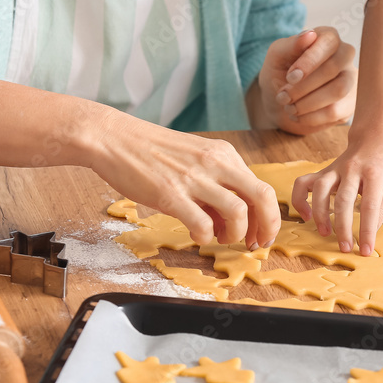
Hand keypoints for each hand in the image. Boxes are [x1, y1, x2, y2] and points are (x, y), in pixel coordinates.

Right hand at [91, 112, 280, 249]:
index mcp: (224, 154)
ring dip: (235, 234)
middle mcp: (214, 163)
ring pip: (238, 213)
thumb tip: (232, 219)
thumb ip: (216, 184)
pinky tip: (196, 234)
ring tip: (220, 237)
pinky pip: (203, 225)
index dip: (268, 217)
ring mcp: (193, 178)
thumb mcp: (195, 158)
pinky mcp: (170, 194)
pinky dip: (205, 237)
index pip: (262, 188)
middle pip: (262, 198)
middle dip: (266, 227)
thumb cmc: (152, 151)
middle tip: (255, 244)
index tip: (260, 233)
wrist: (114, 138)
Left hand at [250, 27, 356, 134]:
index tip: (290, 77)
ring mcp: (350, 80)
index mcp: (327, 38)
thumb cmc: (279, 73)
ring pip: (338, 90)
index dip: (310, 60)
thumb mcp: (276, 56)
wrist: (280, 102)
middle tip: (284, 96)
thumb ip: (290, 44)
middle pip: (334, 67)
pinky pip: (336, 111)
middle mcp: (344, 56)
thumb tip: (310, 34)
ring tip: (289, 107)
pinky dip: (311, 117)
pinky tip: (298, 115)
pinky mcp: (349, 103)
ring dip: (307, 102)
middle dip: (304, 86)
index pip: (329, 42)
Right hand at [291, 125, 382, 255]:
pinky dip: (300, 200)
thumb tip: (371, 230)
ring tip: (325, 233)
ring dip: (320, 214)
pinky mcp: (323, 171)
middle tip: (345, 248)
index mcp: (374, 173)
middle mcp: (352, 169)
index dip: (367, 230)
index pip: (370, 206)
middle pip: (343, 200)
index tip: (366, 251)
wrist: (374, 136)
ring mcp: (335, 168)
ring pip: (320, 190)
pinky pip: (303, 183)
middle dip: (343, 227)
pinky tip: (306, 215)